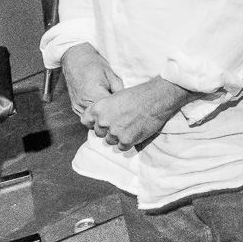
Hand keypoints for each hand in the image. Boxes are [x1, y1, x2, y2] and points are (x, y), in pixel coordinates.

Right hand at [60, 44, 123, 119]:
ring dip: (102, 118)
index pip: (110, 111)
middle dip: (112, 117)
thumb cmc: (94, 64)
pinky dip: (95, 116)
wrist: (75, 59)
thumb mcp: (111, 75)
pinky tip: (103, 110)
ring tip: (113, 112)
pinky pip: (86, 117)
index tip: (128, 110)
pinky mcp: (75, 107)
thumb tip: (127, 101)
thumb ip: (119, 90)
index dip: (120, 112)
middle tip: (122, 112)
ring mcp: (77, 106)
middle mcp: (83, 102)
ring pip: (93, 120)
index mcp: (93, 94)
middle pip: (101, 118)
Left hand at [81, 77, 196, 149]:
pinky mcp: (126, 140)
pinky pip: (122, 147)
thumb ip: (106, 108)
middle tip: (121, 124)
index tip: (101, 122)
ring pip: (110, 141)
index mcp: (99, 108)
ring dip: (118, 137)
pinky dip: (128, 142)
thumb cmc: (139, 94)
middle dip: (108, 130)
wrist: (156, 98)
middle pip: (99, 133)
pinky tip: (135, 133)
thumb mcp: (117, 96)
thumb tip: (104, 118)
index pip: (86, 121)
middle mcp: (103, 121)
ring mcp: (114, 132)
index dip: (94, 122)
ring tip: (130, 128)